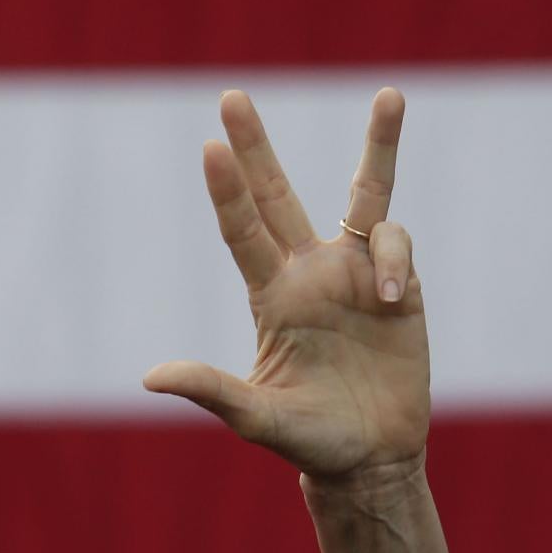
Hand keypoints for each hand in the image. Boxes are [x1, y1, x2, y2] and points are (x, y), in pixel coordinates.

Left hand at [143, 88, 428, 480]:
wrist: (369, 457)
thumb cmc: (307, 438)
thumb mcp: (255, 416)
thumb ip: (211, 392)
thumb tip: (150, 378)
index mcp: (269, 295)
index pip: (241, 231)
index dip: (226, 191)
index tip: (210, 146)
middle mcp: (307, 271)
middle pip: (277, 193)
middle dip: (257, 145)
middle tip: (231, 96)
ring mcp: (356, 271)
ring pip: (365, 192)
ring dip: (378, 144)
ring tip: (390, 95)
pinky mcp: (401, 282)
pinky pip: (396, 242)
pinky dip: (395, 260)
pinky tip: (391, 301)